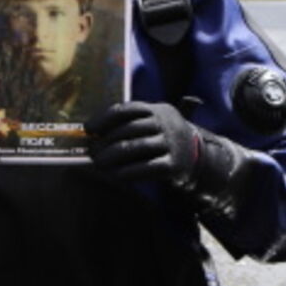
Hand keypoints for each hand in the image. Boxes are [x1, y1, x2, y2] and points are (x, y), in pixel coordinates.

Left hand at [86, 102, 252, 214]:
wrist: (197, 156)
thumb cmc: (163, 138)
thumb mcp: (153, 123)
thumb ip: (129, 124)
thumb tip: (94, 135)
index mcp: (157, 110)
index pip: (128, 109)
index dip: (105, 118)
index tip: (88, 129)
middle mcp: (166, 123)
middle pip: (129, 130)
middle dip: (106, 141)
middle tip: (91, 151)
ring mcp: (171, 144)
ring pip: (136, 148)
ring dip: (112, 157)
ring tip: (98, 163)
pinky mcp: (174, 165)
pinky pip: (147, 168)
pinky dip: (128, 172)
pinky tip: (115, 175)